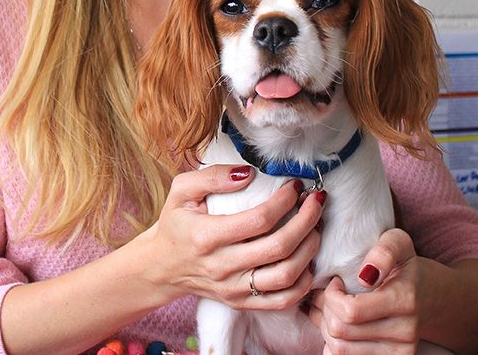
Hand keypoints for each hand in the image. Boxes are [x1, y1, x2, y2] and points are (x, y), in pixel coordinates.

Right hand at [138, 164, 323, 311]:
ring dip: (310, 249)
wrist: (162, 266)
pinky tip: (306, 260)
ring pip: (286, 276)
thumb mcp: (181, 191)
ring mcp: (233, 289)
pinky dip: (303, 282)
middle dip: (307, 221)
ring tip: (315, 227)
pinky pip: (283, 300)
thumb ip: (212, 176)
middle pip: (279, 247)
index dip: (285, 201)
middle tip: (315, 202)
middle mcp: (222, 266)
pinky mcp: (242, 303)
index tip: (296, 186)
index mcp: (206, 236)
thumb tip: (248, 174)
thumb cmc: (176, 224)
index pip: (259, 220)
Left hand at [308, 228, 434, 353]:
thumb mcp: (398, 243)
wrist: (432, 297)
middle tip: (327, 294)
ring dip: (326, 327)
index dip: (332, 295)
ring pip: (339, 348)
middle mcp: (405, 332)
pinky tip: (338, 324)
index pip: (350, 311)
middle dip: (325, 309)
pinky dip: (334, 342)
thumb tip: (366, 275)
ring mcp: (400, 351)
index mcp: (405, 300)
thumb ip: (384, 251)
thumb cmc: (406, 267)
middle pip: (340, 331)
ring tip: (330, 308)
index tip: (337, 281)